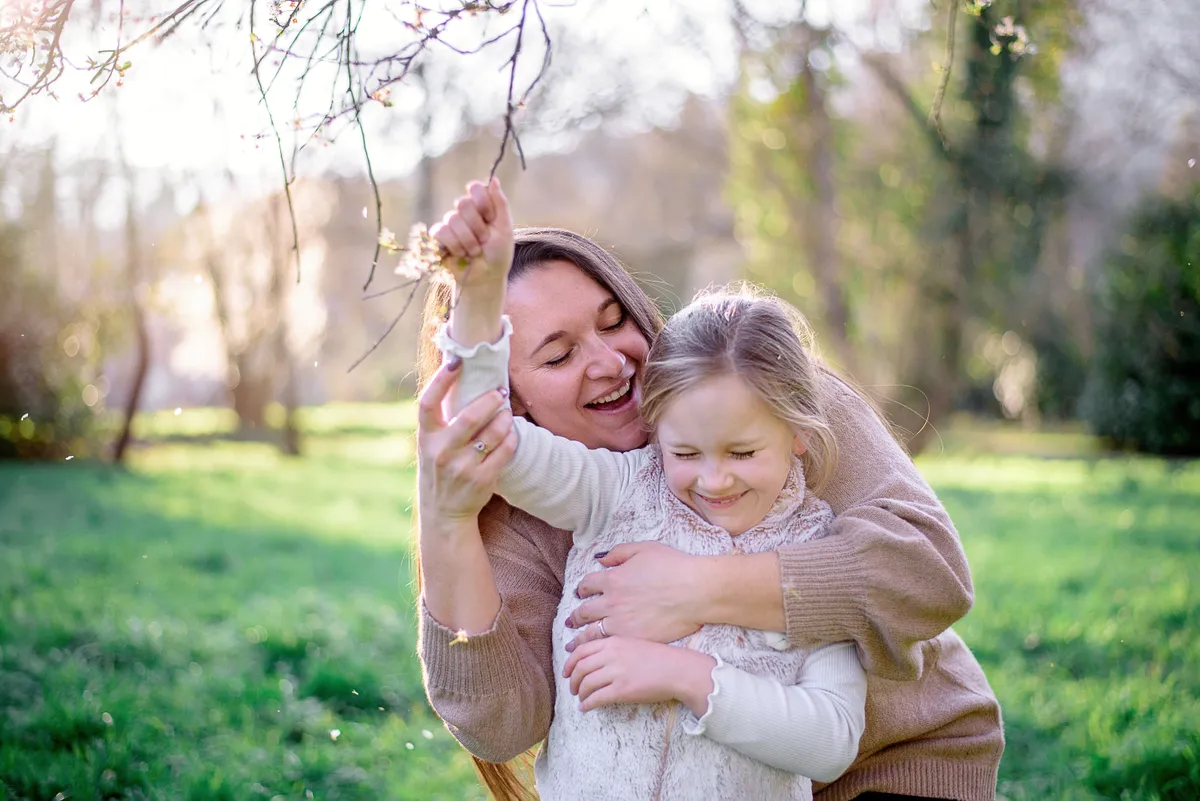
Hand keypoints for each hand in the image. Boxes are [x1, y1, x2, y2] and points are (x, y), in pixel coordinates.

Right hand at [416, 359, 517, 526]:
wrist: (443, 514)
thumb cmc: (439, 468)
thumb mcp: (431, 445)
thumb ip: (441, 420)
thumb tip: (459, 376)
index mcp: (426, 438)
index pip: (428, 403)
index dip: (441, 380)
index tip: (457, 361)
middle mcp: (440, 452)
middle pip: (469, 417)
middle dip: (489, 400)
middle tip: (500, 392)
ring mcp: (461, 468)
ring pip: (492, 434)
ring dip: (505, 418)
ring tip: (507, 412)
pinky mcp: (480, 480)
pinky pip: (504, 451)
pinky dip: (512, 438)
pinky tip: (512, 433)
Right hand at [430, 177, 513, 290]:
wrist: (486, 277)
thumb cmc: (498, 254)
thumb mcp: (504, 228)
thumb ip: (500, 203)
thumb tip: (493, 179)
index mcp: (481, 206)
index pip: (475, 188)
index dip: (482, 204)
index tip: (490, 219)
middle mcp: (464, 212)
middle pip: (463, 203)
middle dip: (477, 226)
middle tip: (484, 240)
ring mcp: (450, 223)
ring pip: (452, 219)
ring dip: (468, 240)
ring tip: (474, 251)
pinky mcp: (438, 237)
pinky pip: (441, 231)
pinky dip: (455, 245)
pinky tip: (461, 254)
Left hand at [562, 636, 715, 715]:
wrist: (678, 669)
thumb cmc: (659, 657)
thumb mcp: (633, 643)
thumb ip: (614, 648)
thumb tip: (596, 660)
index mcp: (613, 641)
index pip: (581, 650)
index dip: (570, 662)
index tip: (566, 671)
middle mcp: (611, 655)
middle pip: (580, 668)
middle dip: (572, 679)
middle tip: (572, 687)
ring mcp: (616, 673)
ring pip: (586, 684)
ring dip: (579, 693)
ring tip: (581, 698)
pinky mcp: (622, 691)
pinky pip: (596, 698)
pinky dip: (587, 704)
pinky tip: (585, 708)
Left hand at [565, 542, 706, 650]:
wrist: (695, 591)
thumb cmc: (674, 567)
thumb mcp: (645, 549)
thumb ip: (619, 553)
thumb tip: (600, 560)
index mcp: (613, 579)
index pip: (587, 584)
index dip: (582, 588)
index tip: (581, 593)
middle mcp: (612, 603)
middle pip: (583, 612)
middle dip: (575, 617)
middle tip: (570, 621)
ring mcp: (622, 624)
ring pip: (591, 633)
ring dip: (579, 638)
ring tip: (572, 644)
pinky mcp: (634, 640)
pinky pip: (609, 646)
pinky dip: (599, 650)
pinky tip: (596, 653)